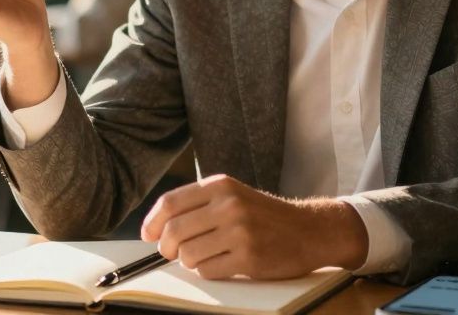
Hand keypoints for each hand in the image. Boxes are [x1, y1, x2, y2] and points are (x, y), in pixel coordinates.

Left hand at [139, 174, 368, 279]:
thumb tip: (158, 226)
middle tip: (173, 253)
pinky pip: (207, 271)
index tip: (149, 235)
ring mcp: (239, 231)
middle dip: (167, 248)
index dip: (153, 223)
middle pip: (174, 231)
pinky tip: (222, 263)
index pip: (170, 203)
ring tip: (206, 256)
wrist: (309, 230)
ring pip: (188, 255)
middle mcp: (229, 205)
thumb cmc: (265, 216)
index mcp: (221, 186)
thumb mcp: (233, 196)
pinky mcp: (248, 257)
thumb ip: (200, 205)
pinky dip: (207, 271)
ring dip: (189, 261)